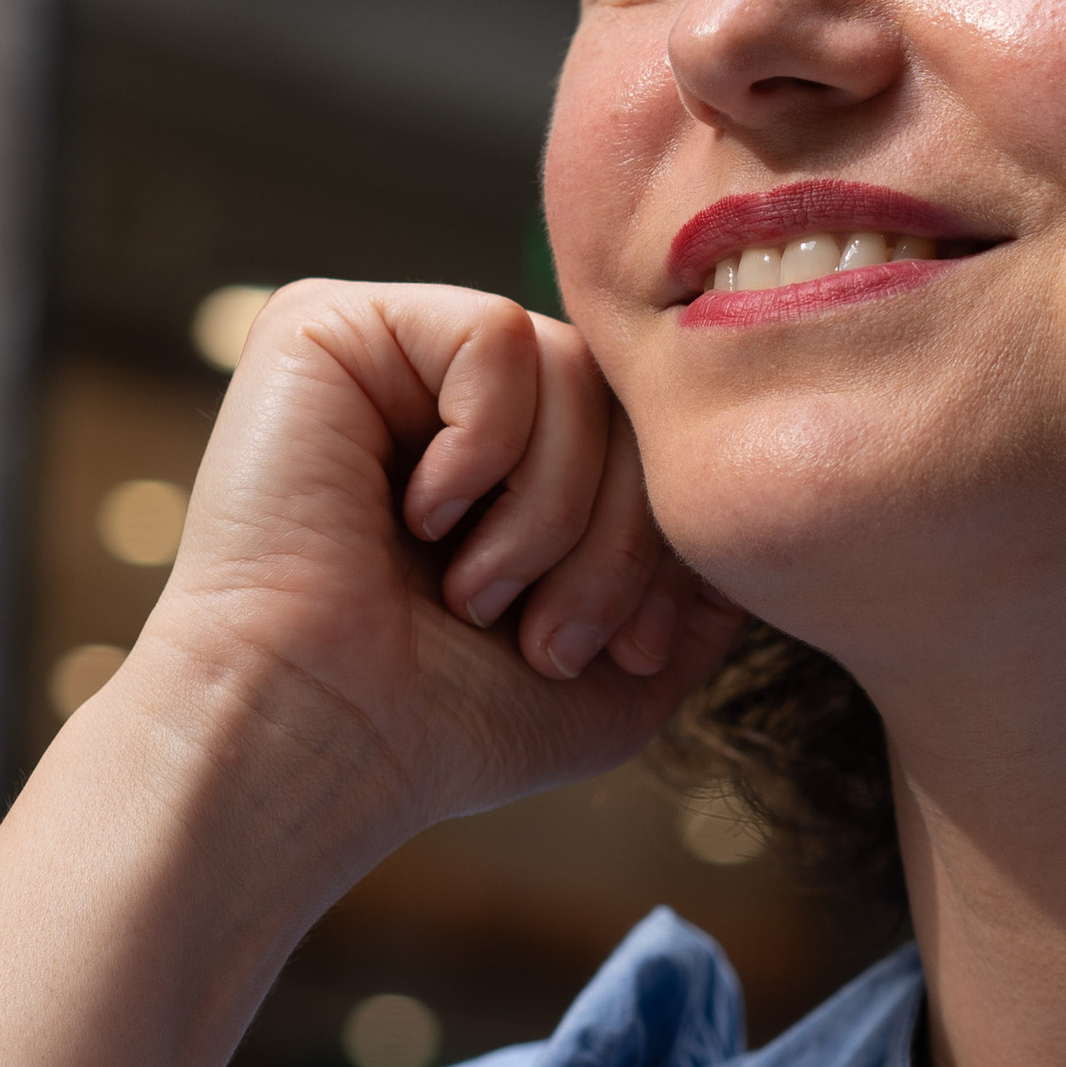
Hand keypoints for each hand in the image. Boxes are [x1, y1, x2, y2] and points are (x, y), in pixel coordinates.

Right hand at [128, 282, 743, 846]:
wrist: (315, 741)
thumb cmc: (441, 725)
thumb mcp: (614, 676)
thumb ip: (692, 594)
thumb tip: (749, 516)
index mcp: (497, 456)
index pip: (641, 440)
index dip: (663, 539)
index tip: (633, 651)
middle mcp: (438, 389)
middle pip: (618, 400)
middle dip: (618, 536)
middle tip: (551, 638)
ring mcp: (384, 350)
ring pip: (571, 367)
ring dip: (553, 509)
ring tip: (478, 594)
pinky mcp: (327, 325)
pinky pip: (494, 337)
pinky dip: (486, 448)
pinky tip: (420, 518)